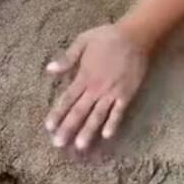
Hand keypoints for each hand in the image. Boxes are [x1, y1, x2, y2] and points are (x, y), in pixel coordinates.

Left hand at [44, 24, 148, 150]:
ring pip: (97, 116)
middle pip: (79, 112)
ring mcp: (112, 93)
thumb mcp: (82, 41)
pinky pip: (119, 112)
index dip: (57, 114)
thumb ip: (67, 58)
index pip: (67, 99)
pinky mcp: (126, 94)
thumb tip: (49, 69)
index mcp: (83, 76)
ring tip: (79, 146)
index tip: (48, 127)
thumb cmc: (106, 37)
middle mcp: (96, 88)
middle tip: (58, 144)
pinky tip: (107, 136)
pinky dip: (113, 123)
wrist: (134, 37)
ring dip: (88, 131)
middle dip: (68, 128)